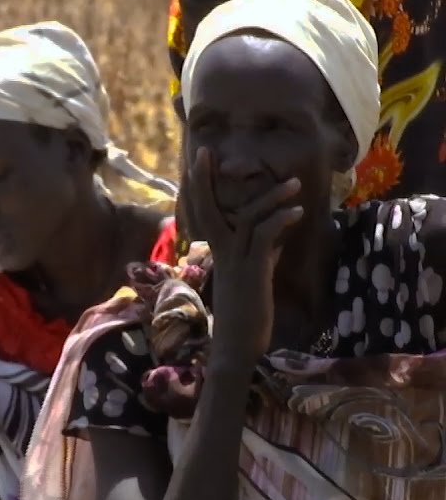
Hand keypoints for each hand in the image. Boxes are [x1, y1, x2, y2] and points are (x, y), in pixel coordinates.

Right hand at [187, 147, 302, 365]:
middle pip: (208, 208)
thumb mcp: (255, 278)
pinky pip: (263, 237)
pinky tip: (297, 213)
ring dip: (272, 197)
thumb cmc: (246, 317)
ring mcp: (235, 261)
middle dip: (206, 180)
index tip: (203, 160)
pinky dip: (280, 220)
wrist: (237, 347)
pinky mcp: (251, 271)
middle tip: (208, 152)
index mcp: (219, 253)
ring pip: (246, 218)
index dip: (203, 186)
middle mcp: (221, 253)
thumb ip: (263, 254)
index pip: (207, 213)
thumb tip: (276, 239)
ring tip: (295, 184)